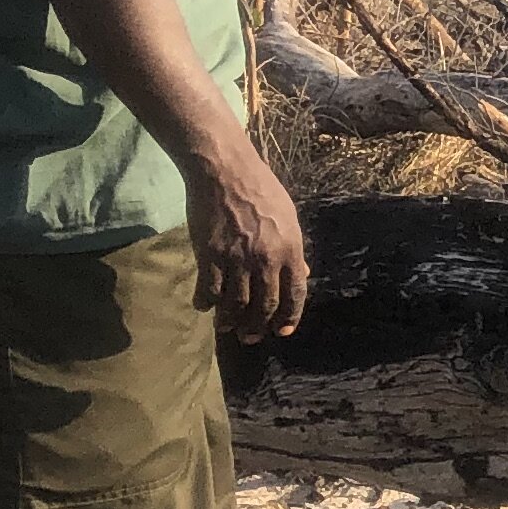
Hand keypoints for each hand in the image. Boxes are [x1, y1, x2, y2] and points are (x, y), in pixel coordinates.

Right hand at [186, 136, 309, 342]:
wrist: (224, 171)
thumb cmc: (260, 189)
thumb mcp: (288, 217)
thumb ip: (294, 248)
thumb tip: (303, 272)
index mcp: (290, 249)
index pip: (295, 294)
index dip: (289, 317)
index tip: (282, 331)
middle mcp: (266, 259)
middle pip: (264, 305)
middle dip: (258, 327)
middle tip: (250, 337)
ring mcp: (237, 259)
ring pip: (235, 303)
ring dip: (231, 320)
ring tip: (227, 327)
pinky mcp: (209, 255)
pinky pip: (208, 290)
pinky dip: (206, 303)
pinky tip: (204, 306)